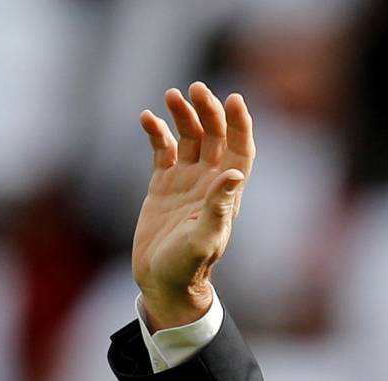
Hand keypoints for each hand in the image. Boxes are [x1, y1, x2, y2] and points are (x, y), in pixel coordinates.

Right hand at [133, 82, 254, 329]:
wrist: (163, 284)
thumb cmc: (188, 268)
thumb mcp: (205, 239)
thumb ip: (219, 207)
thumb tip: (235, 174)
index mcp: (226, 194)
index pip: (240, 150)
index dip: (240, 124)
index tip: (234, 99)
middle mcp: (208, 183)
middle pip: (214, 137)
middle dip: (208, 111)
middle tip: (195, 89)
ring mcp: (185, 182)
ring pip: (188, 138)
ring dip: (183, 116)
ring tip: (171, 96)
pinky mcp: (161, 185)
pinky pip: (162, 150)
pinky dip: (156, 133)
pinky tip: (147, 118)